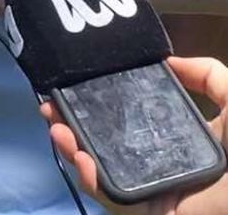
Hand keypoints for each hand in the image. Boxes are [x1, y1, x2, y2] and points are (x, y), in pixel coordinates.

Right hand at [40, 56, 227, 214]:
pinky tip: (81, 157)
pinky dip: (92, 179)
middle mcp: (163, 165)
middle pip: (109, 147)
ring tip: (55, 126)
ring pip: (103, 173)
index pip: (134, 122)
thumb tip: (168, 60)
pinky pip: (115, 199)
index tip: (79, 84)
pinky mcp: (152, 213)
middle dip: (76, 127)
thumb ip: (209, 75)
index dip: (104, 104)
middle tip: (51, 106)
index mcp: (181, 140)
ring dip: (74, 150)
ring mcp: (156, 193)